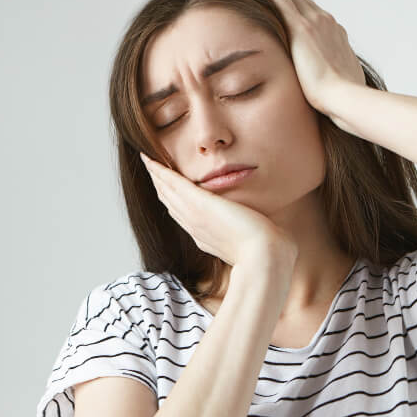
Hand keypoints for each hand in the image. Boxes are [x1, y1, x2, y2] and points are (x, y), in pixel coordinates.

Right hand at [139, 151, 296, 266]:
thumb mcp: (256, 240)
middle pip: (171, 204)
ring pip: (168, 193)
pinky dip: (160, 171)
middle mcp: (196, 227)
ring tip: (148, 162)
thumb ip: (251, 233)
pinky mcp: (198, 203)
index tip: (169, 191)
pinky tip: (151, 159)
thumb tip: (262, 230)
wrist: (265, 258)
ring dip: (157, 177)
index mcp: (207, 237)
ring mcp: (195, 215)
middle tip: (152, 171)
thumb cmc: (268, 253)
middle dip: (161, 188)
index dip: (175, 202)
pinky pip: (172, 183)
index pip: (186, 216)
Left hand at [241, 0, 364, 121]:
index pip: (315, 15)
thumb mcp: (338, 82)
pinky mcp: (301, 26)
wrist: (343, 97)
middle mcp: (327, 22)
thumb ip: (330, 76)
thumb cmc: (341, 98)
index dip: (299, 8)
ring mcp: (316, 21)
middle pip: (302, 0)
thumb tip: (324, 87)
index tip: (286, 8)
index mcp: (336, 34)